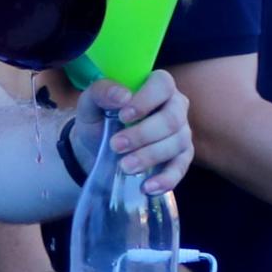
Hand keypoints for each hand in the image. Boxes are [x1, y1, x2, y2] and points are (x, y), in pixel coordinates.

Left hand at [83, 73, 192, 192]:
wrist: (96, 148)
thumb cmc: (98, 119)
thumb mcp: (90, 104)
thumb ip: (101, 91)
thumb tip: (122, 95)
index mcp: (157, 86)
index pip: (162, 85)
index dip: (145, 100)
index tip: (123, 116)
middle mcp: (175, 106)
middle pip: (172, 118)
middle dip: (143, 134)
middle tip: (116, 145)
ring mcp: (181, 133)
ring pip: (176, 143)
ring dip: (150, 156)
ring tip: (124, 166)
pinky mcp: (181, 158)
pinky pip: (181, 168)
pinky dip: (166, 179)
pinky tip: (147, 187)